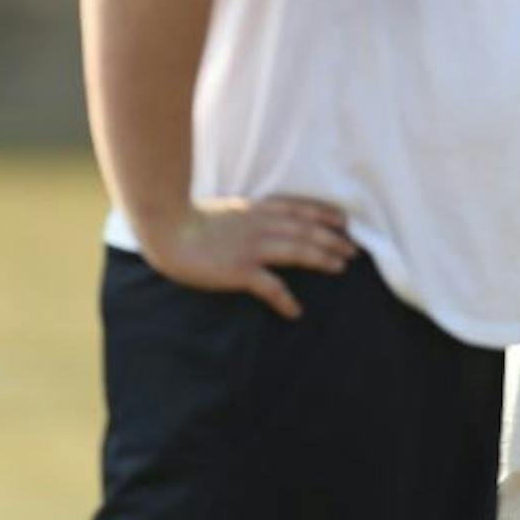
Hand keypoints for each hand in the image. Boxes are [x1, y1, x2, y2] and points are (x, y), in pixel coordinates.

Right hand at [136, 196, 357, 319]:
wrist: (165, 226)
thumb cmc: (188, 219)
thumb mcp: (226, 207)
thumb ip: (247, 213)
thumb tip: (259, 216)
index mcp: (257, 209)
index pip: (301, 209)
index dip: (326, 215)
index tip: (344, 221)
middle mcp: (261, 225)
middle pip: (308, 230)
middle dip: (334, 239)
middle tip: (353, 250)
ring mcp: (253, 247)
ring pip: (300, 251)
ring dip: (323, 258)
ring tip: (341, 268)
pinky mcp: (240, 270)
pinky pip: (270, 287)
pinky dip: (285, 300)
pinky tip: (295, 311)